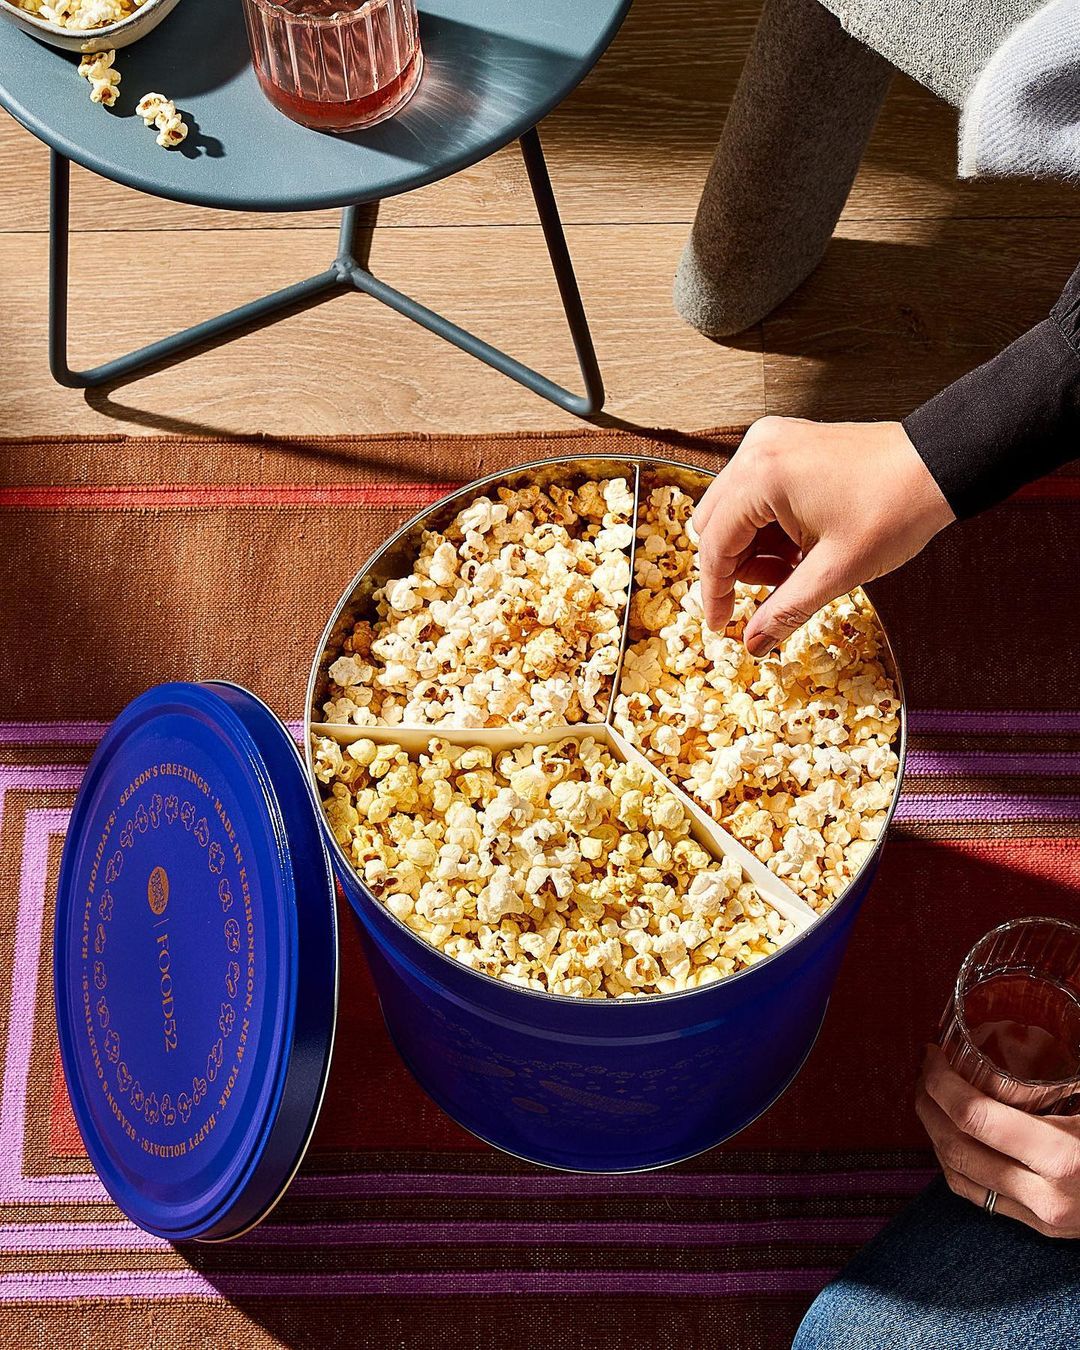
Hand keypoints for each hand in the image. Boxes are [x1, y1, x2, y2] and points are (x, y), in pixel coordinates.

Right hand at [692, 417, 954, 653]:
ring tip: (797, 566)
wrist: (939, 465)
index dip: (715, 591)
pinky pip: (754, 492)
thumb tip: (754, 642)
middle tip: (773, 592)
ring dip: (754, 547)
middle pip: (714, 523)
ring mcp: (770, 442)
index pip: (714, 544)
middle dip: (737, 566)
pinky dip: (767, 524)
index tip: (721, 624)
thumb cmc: (895, 508)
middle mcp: (757, 451)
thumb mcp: (836, 571)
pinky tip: (800, 544)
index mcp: (761, 477)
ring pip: (732, 509)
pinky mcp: (785, 444)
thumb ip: (785, 609)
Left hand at [916, 1045, 1079, 1236]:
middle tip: (925, 1068)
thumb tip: (1068, 992)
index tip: (933, 1051)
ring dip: (933, 1132)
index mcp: (1066, 1155)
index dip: (941, 1079)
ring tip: (930, 1096)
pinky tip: (953, 1133)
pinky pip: (978, 1196)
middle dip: (927, 1102)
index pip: (975, 1116)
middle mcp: (1048, 1195)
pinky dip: (954, 1161)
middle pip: (954, 1146)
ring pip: (958, 1175)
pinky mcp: (1043, 1228)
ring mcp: (1043, 1218)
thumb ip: (1069, 1056)